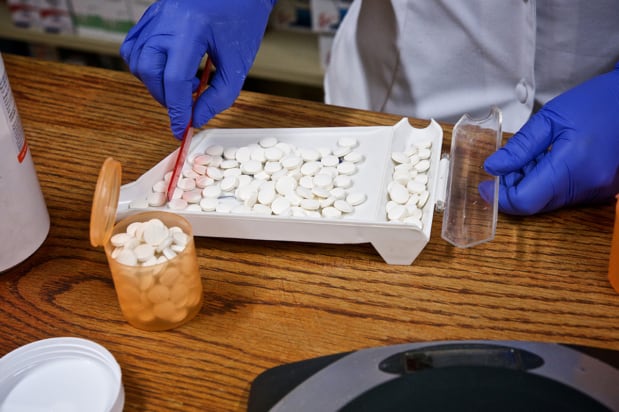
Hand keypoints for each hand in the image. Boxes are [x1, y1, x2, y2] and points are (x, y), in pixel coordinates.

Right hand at [120, 0, 274, 138]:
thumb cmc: (242, 20)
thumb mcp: (238, 64)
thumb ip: (220, 96)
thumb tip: (198, 118)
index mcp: (190, 29)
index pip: (174, 80)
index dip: (178, 110)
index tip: (182, 130)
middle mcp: (165, 21)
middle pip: (149, 71)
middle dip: (166, 97)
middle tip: (187, 105)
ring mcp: (155, 16)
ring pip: (137, 60)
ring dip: (155, 82)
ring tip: (183, 83)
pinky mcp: (151, 15)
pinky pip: (134, 46)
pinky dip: (146, 65)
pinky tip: (168, 70)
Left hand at [481, 62, 618, 214]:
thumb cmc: (597, 102)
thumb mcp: (550, 118)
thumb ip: (519, 147)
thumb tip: (493, 167)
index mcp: (572, 167)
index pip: (526, 201)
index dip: (500, 197)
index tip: (486, 186)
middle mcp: (588, 187)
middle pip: (536, 204)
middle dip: (513, 189)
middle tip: (504, 167)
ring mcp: (598, 191)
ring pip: (550, 201)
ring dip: (531, 185)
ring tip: (530, 158)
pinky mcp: (603, 190)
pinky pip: (566, 196)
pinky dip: (549, 184)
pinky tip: (548, 161)